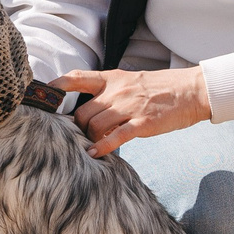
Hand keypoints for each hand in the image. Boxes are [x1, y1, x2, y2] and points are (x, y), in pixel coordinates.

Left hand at [56, 67, 211, 157]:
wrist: (191, 91)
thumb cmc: (161, 87)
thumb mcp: (131, 80)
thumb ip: (109, 90)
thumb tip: (90, 107)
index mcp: (112, 78)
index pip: (77, 78)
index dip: (56, 87)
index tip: (43, 97)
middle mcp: (117, 91)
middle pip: (82, 112)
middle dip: (77, 128)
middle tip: (80, 137)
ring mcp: (129, 107)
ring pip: (95, 126)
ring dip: (90, 139)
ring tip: (92, 146)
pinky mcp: (142, 124)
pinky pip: (115, 138)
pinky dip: (102, 147)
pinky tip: (95, 155)